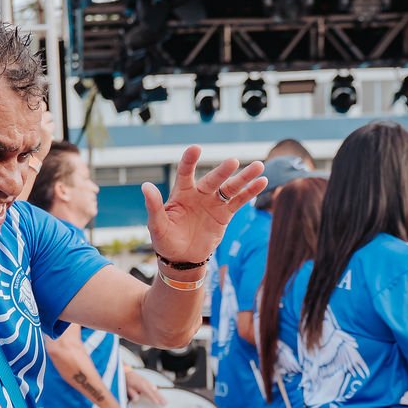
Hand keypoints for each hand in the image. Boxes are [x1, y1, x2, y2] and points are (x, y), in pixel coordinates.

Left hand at [125, 368, 166, 405]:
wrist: (127, 372)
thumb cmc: (127, 381)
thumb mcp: (128, 388)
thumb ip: (133, 394)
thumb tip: (137, 400)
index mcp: (141, 385)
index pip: (149, 393)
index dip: (153, 398)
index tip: (158, 403)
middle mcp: (146, 383)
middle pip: (155, 392)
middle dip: (160, 398)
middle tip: (165, 403)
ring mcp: (147, 382)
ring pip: (155, 390)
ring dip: (160, 396)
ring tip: (165, 401)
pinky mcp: (147, 382)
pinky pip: (154, 388)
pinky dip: (157, 392)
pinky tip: (161, 396)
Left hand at [143, 147, 267, 267]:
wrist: (181, 259)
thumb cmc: (165, 241)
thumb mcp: (157, 226)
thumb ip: (153, 206)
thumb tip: (145, 186)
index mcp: (181, 193)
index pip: (185, 173)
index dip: (190, 161)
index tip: (195, 148)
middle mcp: (199, 194)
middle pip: (213, 180)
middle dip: (222, 171)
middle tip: (232, 162)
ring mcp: (213, 203)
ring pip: (230, 187)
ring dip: (244, 177)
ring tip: (258, 166)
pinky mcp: (224, 214)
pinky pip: (239, 201)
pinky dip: (251, 192)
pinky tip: (262, 181)